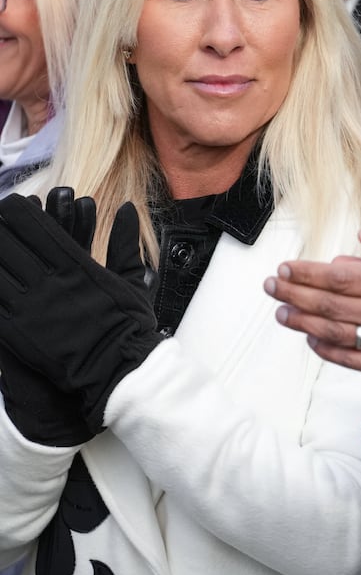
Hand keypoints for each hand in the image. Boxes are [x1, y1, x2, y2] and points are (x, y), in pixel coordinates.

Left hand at [0, 194, 160, 434]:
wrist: (117, 370)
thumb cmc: (128, 327)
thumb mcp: (132, 279)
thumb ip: (124, 242)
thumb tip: (125, 209)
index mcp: (77, 265)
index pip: (38, 228)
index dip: (19, 213)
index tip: (13, 204)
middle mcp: (49, 281)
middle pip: (8, 244)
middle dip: (0, 229)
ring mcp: (28, 307)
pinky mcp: (15, 332)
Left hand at [265, 230, 360, 410]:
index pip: (343, 278)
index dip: (309, 273)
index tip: (287, 266)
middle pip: (331, 305)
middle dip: (296, 293)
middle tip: (271, 284)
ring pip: (337, 333)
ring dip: (304, 321)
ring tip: (280, 311)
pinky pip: (355, 361)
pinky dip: (329, 350)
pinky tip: (312, 340)